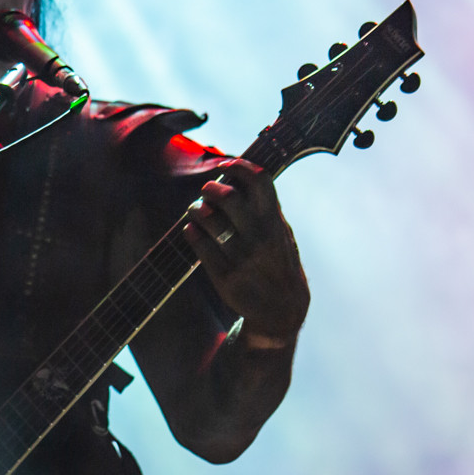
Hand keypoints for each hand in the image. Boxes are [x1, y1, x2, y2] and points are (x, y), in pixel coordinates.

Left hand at [180, 160, 309, 345]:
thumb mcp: (282, 235)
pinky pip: (200, 245)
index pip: (260, 181)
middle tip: (207, 191)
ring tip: (196, 210)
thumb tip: (245, 177)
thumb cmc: (278, 264)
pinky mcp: (225, 276)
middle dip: (211, 188)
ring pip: (208, 219)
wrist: (281, 309)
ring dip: (196, 209)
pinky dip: (191, 232)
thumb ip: (267, 209)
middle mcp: (259, 237)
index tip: (227, 165)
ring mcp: (242, 257)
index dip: (240, 166)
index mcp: (275, 223)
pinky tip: (191, 230)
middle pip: (227, 196)